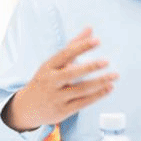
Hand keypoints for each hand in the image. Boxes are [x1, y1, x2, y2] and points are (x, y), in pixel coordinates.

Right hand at [2, 27, 116, 131]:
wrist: (27, 107)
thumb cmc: (45, 80)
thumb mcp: (54, 63)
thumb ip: (73, 45)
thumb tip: (90, 29)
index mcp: (49, 66)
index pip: (66, 54)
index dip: (82, 46)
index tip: (97, 40)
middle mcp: (51, 81)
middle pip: (71, 73)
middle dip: (90, 67)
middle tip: (106, 61)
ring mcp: (56, 97)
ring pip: (81, 89)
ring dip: (99, 83)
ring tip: (114, 76)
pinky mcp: (63, 111)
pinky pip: (83, 102)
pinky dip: (97, 95)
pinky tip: (108, 88)